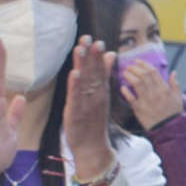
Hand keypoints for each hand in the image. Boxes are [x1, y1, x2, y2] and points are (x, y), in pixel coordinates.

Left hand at [62, 36, 115, 182]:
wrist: (93, 148)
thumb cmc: (94, 122)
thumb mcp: (101, 96)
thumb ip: (104, 75)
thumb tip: (110, 55)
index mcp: (100, 90)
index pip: (99, 69)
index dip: (95, 54)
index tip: (93, 39)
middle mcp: (95, 95)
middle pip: (93, 72)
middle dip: (90, 55)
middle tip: (87, 38)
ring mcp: (86, 103)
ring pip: (85, 82)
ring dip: (82, 65)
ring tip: (80, 49)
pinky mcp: (77, 112)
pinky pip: (76, 97)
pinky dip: (75, 86)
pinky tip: (74, 74)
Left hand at [120, 60, 183, 130]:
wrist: (169, 129)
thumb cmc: (173, 113)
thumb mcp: (178, 98)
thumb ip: (175, 84)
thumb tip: (173, 72)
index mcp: (164, 89)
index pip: (153, 72)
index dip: (144, 64)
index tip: (137, 61)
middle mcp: (155, 93)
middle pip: (143, 75)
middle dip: (134, 68)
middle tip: (129, 66)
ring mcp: (147, 101)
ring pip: (136, 84)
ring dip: (129, 76)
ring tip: (125, 73)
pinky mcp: (140, 109)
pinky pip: (131, 98)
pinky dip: (126, 92)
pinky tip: (123, 87)